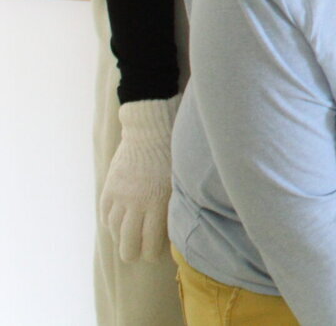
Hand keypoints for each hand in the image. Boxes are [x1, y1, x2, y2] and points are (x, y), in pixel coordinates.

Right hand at [100, 97, 179, 261]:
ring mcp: (119, 196)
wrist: (151, 130)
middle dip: (134, 253)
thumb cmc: (174, 155)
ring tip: (128, 241)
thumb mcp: (180, 183)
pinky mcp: (109, 188)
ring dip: (121, 239)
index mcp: (158, 203)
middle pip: (128, 244)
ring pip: (114, 231)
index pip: (150, 243)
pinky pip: (105, 215)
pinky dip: (110, 224)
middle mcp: (136, 204)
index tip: (155, 256)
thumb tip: (174, 230)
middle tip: (138, 255)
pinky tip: (117, 226)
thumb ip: (174, 207)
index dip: (152, 254)